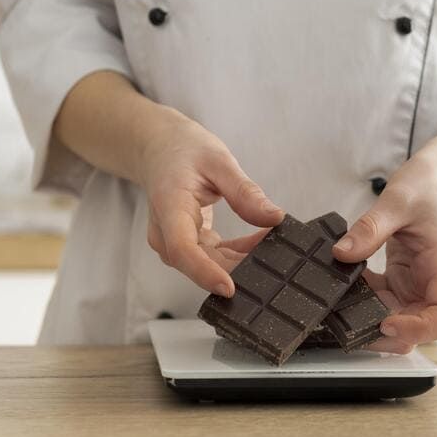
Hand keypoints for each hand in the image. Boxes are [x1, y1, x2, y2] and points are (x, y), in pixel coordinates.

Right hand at [137, 114, 283, 295]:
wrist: (159, 148)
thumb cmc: (183, 150)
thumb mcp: (219, 161)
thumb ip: (245, 192)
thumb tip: (274, 217)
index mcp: (169, 207)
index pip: (182, 250)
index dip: (205, 273)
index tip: (229, 288)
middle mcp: (166, 232)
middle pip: (201, 263)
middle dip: (241, 263)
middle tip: (276, 250)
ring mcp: (173, 242)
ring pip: (210, 264)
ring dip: (243, 258)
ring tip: (271, 239)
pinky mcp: (185, 244)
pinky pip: (213, 257)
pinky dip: (238, 252)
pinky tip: (259, 240)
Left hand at [333, 142, 436, 353]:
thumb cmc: (428, 188)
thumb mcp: (397, 201)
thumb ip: (370, 229)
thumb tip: (341, 254)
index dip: (416, 330)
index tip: (385, 323)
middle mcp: (432, 284)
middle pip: (417, 329)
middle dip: (383, 332)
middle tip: (346, 322)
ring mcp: (415, 285)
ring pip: (396, 319)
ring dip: (368, 318)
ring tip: (338, 305)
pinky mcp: (400, 281)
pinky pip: (381, 301)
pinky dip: (362, 299)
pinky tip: (344, 284)